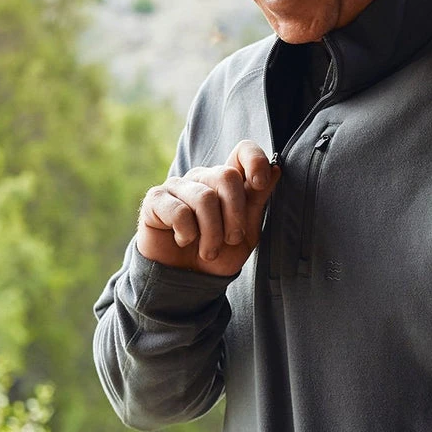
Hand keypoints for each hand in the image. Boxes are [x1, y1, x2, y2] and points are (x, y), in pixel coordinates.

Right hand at [137, 140, 280, 275]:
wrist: (187, 280)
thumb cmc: (218, 254)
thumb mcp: (247, 232)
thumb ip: (257, 200)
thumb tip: (276, 169)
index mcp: (227, 182)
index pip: (242, 151)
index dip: (255, 161)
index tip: (260, 184)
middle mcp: (202, 178)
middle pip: (227, 176)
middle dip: (235, 215)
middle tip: (231, 240)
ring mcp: (178, 186)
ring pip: (204, 198)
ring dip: (211, 234)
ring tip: (208, 251)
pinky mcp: (155, 199)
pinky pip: (179, 211)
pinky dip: (187, 234)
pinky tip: (182, 241)